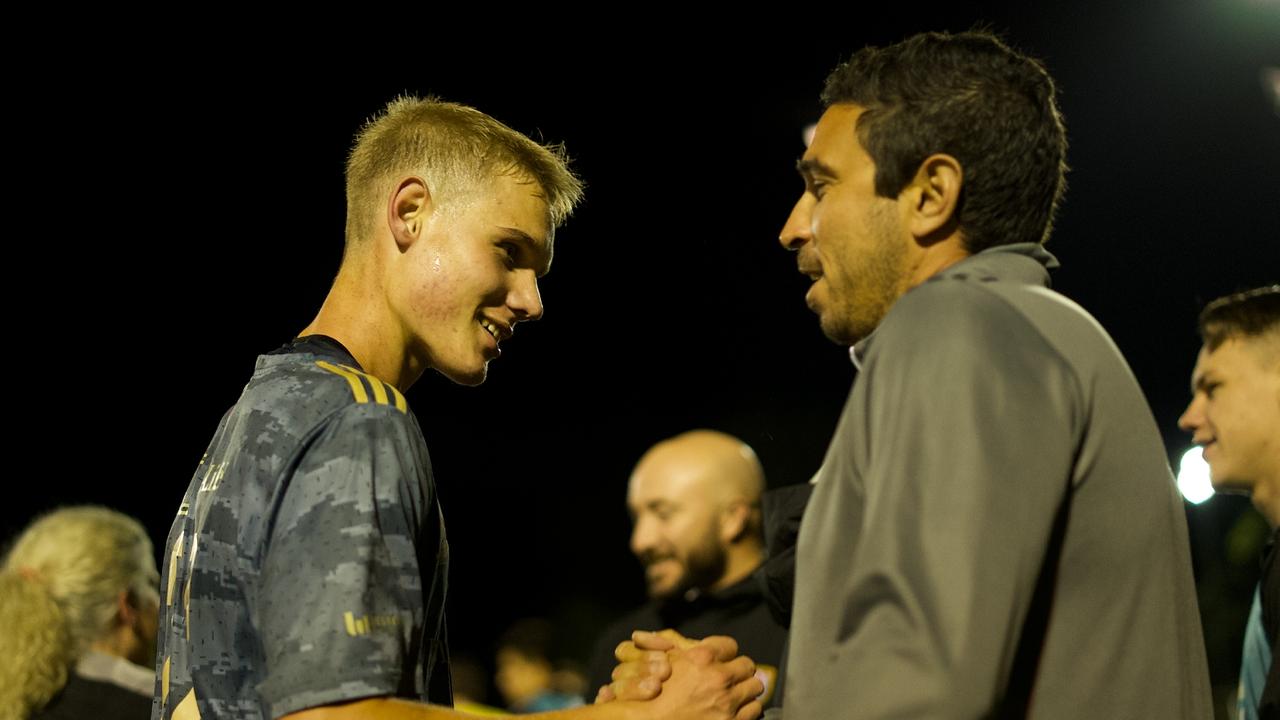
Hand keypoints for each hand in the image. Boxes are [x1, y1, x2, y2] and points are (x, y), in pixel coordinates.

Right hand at [600, 630, 762, 719]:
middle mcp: (718, 678)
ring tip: (733, 695)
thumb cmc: (652, 698)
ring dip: (745, 690)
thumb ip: (685, 649)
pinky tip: (734, 710)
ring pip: (756, 687)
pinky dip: (746, 709)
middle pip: (747, 665)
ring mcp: (727, 702)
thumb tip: (699, 643)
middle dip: (739, 670)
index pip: (731, 645)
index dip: (725, 653)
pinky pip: (755, 709)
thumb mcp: (665, 664)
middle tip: (730, 678)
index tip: (722, 660)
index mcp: (702, 658)